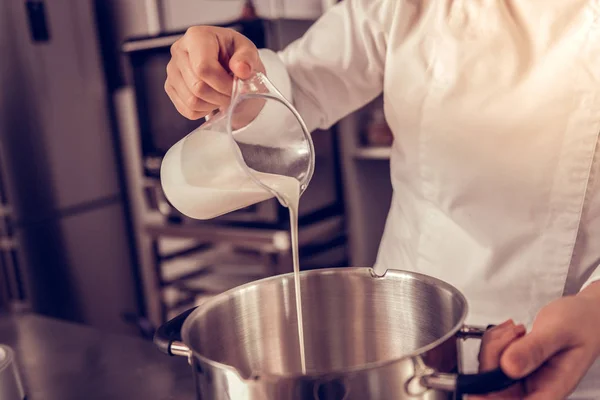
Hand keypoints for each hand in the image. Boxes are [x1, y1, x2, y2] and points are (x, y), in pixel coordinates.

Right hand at [165, 26, 263, 119]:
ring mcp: (172, 70)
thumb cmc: (235, 55)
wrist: (226, 63)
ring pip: (192, 101)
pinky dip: (204, 110)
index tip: (236, 87)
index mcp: (197, 36)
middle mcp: (179, 51)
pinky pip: (187, 110)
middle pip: (197, 87)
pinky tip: (212, 98)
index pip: (203, 67)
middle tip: (232, 93)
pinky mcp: (170, 87)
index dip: (223, 84)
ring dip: (213, 104)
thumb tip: (242, 70)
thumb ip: (247, 58)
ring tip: (222, 94)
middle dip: (220, 96)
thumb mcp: (248, 51)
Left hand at [473, 283, 599, 398]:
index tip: (475, 389)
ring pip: (491, 371)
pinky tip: (511, 332)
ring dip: (495, 347)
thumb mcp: (558, 331)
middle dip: (493, 359)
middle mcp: (535, 388)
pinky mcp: (517, 366)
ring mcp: (525, 377)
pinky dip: (496, 342)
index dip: (491, 399)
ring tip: (516, 330)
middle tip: (511, 335)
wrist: (586, 313)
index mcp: (550, 389)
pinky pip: (494, 358)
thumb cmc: (582, 323)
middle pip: (496, 389)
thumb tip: (509, 367)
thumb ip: (534, 349)